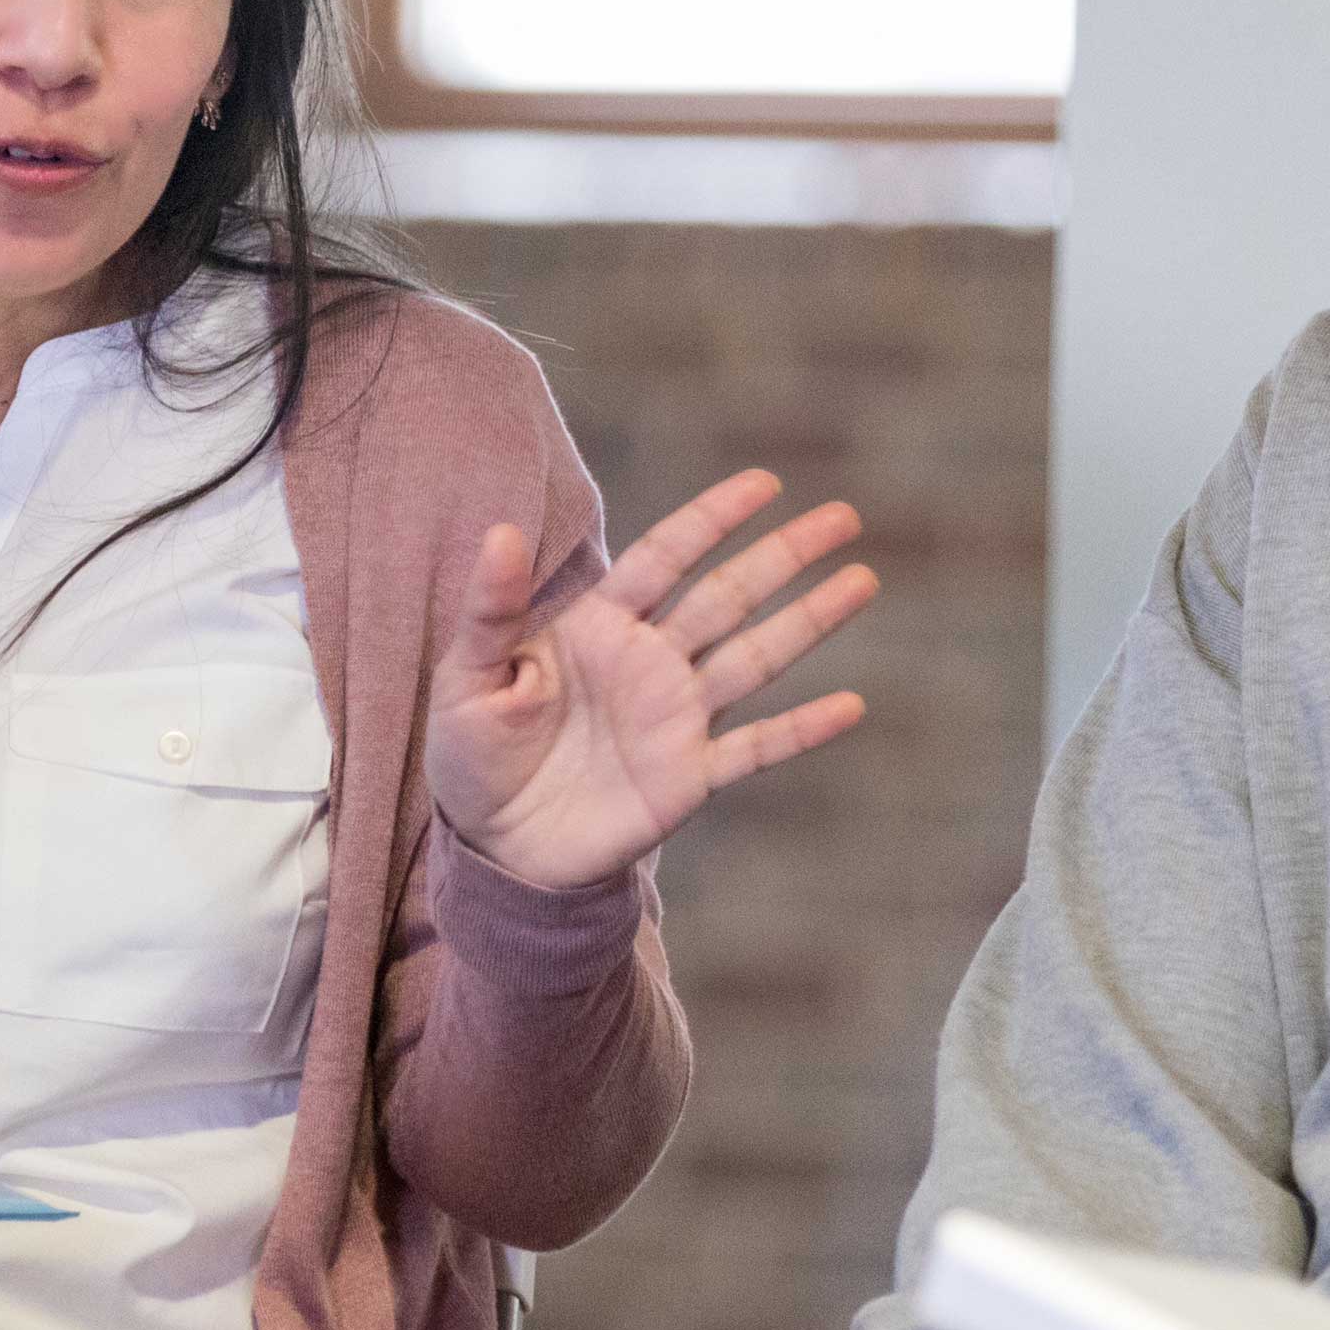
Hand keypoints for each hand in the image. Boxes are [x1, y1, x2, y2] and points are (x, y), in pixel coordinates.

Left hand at [426, 469, 880, 891]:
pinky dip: (802, 729)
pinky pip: (756, 749)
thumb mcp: (466, 675)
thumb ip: (489, 608)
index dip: (712, 519)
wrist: (494, 845)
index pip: (666, 557)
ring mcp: (676, 717)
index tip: (765, 483)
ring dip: (810, 620)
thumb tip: (499, 530)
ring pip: (756, 658)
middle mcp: (650, 661)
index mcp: (600, 626)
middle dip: (784, 555)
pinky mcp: (689, 777)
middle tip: (843, 515)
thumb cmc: (472, 752)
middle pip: (728, 596)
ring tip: (862, 579)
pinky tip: (851, 705)